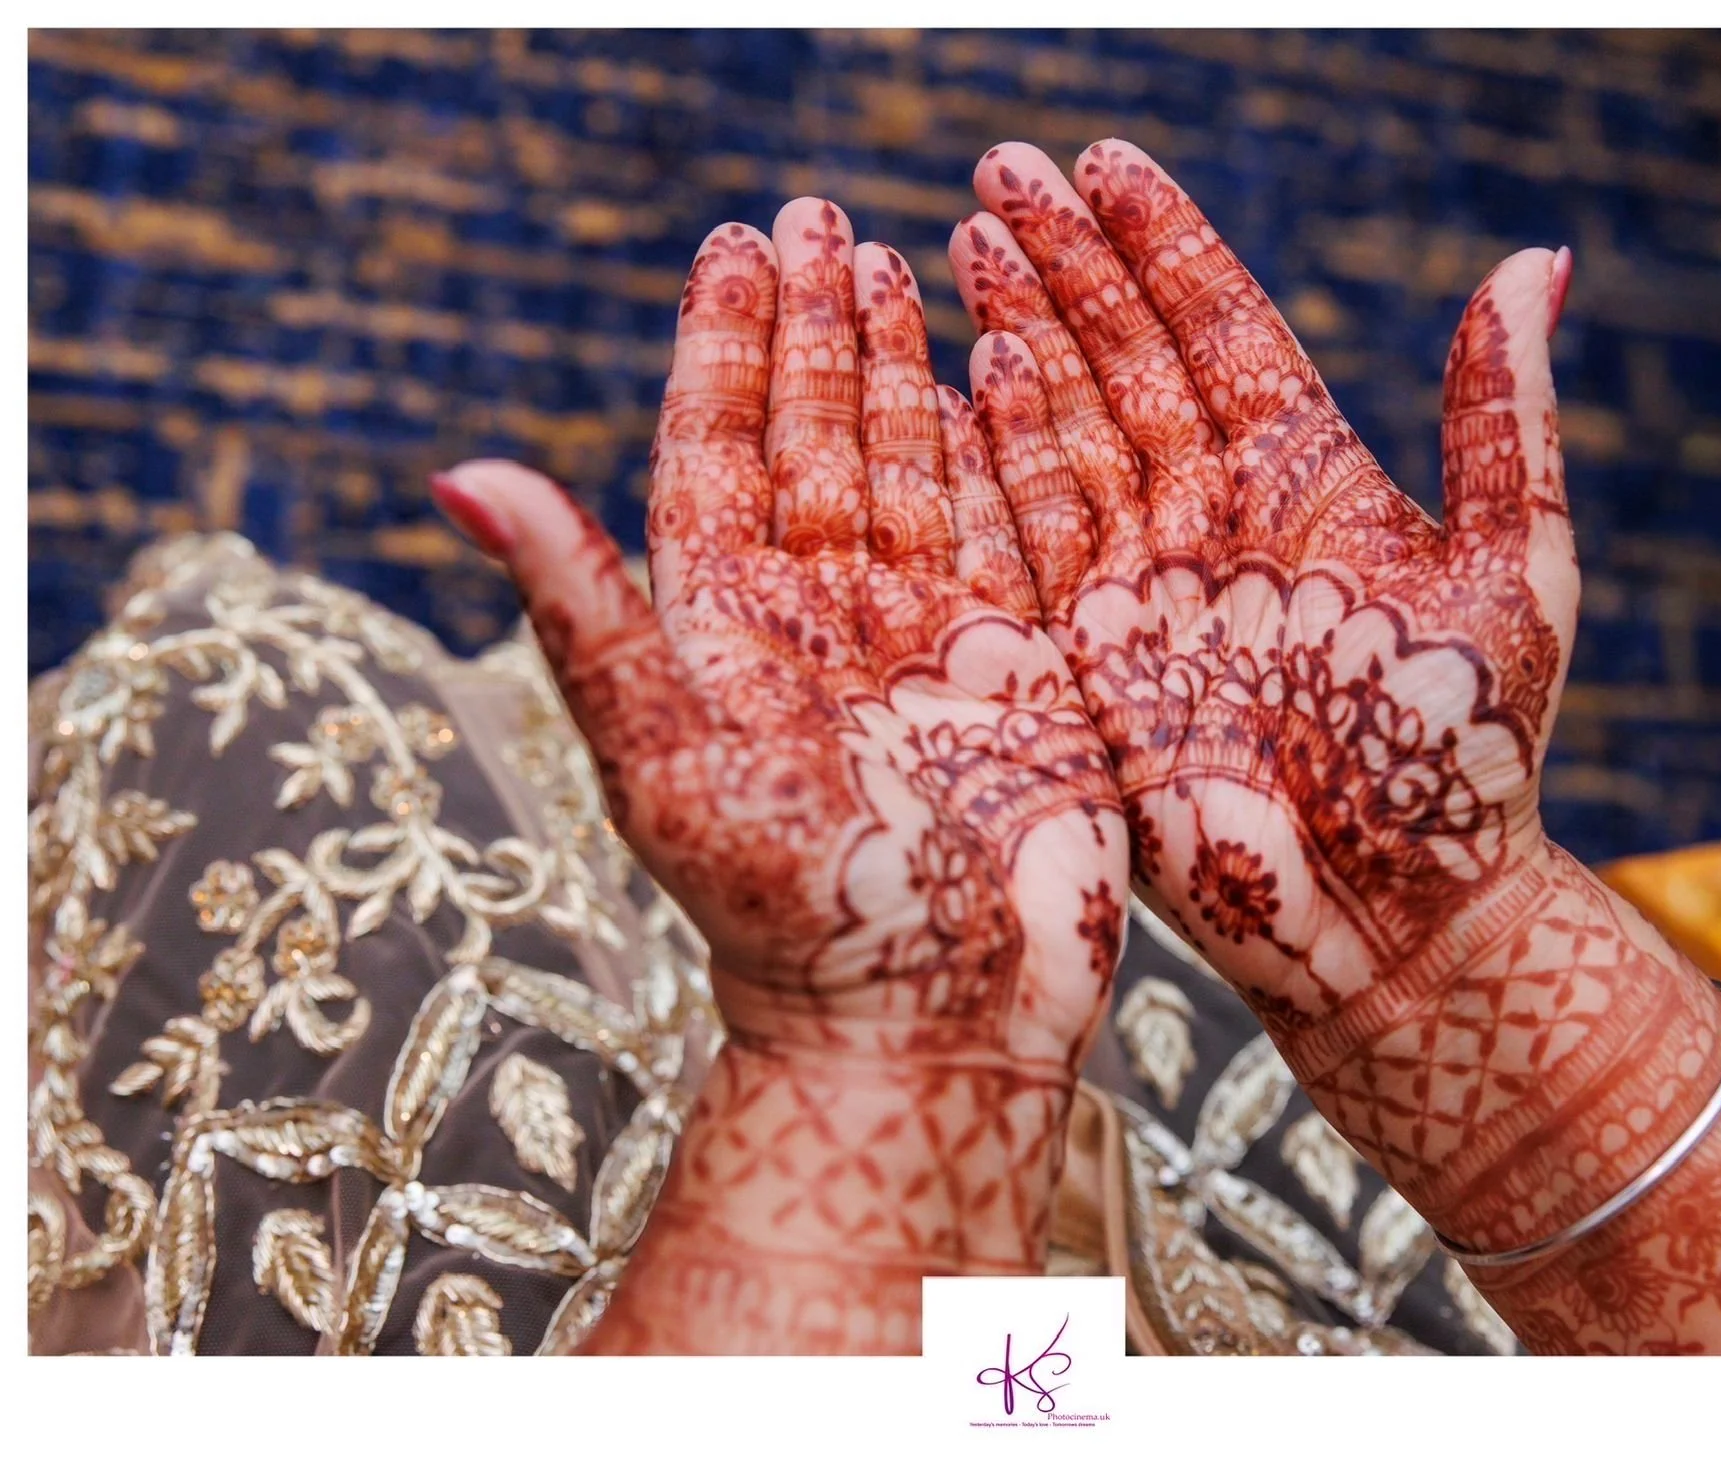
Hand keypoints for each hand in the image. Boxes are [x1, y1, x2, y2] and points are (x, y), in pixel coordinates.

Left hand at [431, 198, 1125, 1351]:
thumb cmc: (786, 909)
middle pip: (812, 436)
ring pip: (904, 467)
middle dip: (815, 328)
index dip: (727, 344)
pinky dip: (997, 450)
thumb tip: (453, 475)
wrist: (921, 1020)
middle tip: (819, 216)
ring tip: (896, 263)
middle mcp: (820, 614)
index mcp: (728, 622)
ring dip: (897, 368)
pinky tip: (995, 377)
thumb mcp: (665, 752)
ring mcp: (919, 638)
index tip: (736, 242)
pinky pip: (1000, 531)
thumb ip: (581, 609)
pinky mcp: (1010, 671)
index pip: (719, 450)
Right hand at [951, 140, 1579, 1193]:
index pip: (1222, 329)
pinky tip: (961, 374)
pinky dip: (996, 459)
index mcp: (1313, 481)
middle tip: (1002, 163)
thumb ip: (1505, 426)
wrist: (1398, 923)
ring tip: (965, 237)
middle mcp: (1217, 517)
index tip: (1106, 159)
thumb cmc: (1472, 761)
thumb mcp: (1515, 581)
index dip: (1163, 243)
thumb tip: (1537, 261)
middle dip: (1066, 261)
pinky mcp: (1092, 660)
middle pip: (1126, 357)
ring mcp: (1146, 585)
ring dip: (1018, 332)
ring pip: (1068, 431)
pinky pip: (1034, 540)